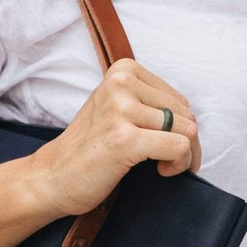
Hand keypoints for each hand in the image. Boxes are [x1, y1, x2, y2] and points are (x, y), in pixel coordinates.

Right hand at [25, 58, 201, 218]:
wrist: (53, 177)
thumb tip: (193, 118)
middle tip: (166, 160)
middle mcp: (121, 83)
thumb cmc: (89, 147)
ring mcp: (121, 109)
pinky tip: (160, 171)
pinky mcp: (124, 138)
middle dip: (185, 142)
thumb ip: (150, 103)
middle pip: (186, 114)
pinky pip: (178, 147)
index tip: (164, 144)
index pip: (179, 99)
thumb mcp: (116, 108)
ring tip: (159, 165)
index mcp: (123, 70)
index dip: (180, 127)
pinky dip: (178, 165)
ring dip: (182, 156)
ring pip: (186, 130)